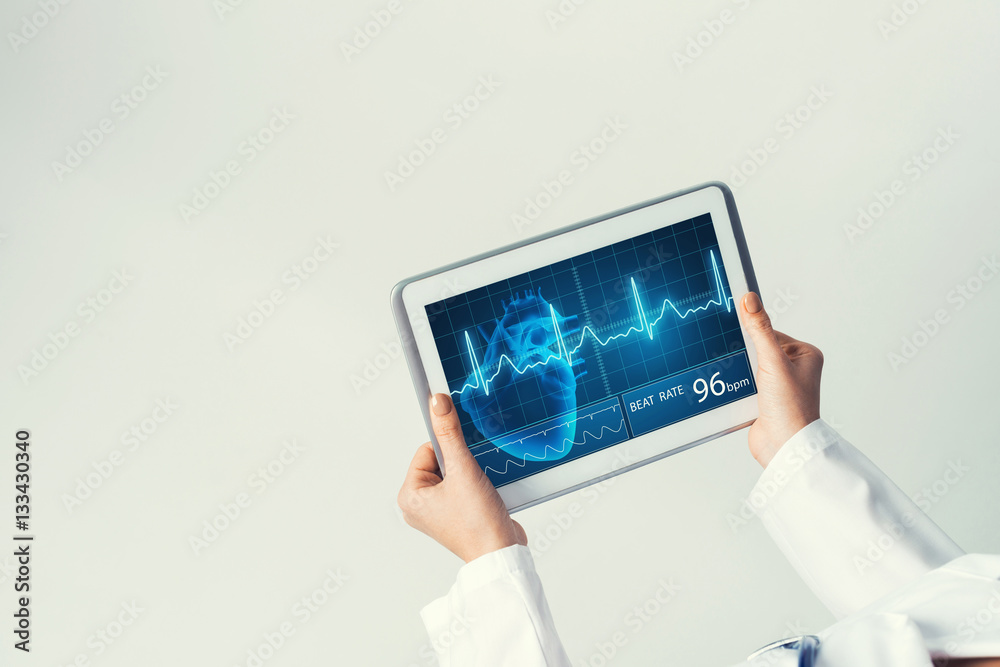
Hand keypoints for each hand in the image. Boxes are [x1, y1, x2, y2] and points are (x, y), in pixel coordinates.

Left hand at [398, 393, 526, 562]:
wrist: (502, 553)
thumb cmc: (478, 524)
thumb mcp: (463, 469)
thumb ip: (449, 433)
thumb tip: (438, 403)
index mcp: (410, 496)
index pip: (427, 450)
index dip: (450, 450)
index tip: (463, 463)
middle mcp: (418, 506)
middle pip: (441, 460)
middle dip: (462, 465)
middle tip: (471, 483)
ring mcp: (437, 511)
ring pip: (455, 472)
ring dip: (470, 474)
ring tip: (477, 493)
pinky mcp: (454, 515)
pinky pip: (462, 486)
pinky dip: (475, 485)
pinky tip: (482, 498)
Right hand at [738, 292, 823, 467]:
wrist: (783, 447)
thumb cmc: (791, 410)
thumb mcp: (773, 362)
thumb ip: (760, 330)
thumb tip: (750, 300)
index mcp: (805, 355)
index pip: (771, 332)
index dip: (754, 335)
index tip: (738, 333)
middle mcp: (794, 369)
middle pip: (758, 348)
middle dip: (746, 355)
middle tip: (743, 363)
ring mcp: (779, 385)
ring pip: (749, 365)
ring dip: (741, 372)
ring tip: (744, 381)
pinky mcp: (764, 399)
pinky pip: (744, 382)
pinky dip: (737, 385)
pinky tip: (736, 390)